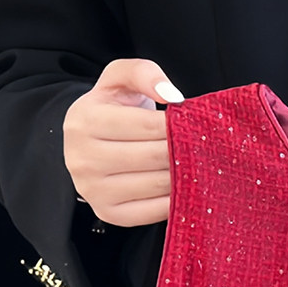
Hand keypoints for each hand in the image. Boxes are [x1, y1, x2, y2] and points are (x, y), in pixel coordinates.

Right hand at [63, 57, 184, 227]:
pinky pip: (156, 211)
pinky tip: (186, 186)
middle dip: (184, 150)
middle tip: (205, 147)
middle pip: (154, 156)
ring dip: (186, 175)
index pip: (146, 125)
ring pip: (158, 184)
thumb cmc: (111, 109)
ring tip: (199, 164)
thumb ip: (143, 72)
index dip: (177, 125)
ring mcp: (93, 190)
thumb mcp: (119, 80)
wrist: (89, 143)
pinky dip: (178, 199)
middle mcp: (82, 158)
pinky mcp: (109, 214)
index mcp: (84, 121)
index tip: (194, 125)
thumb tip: (172, 96)